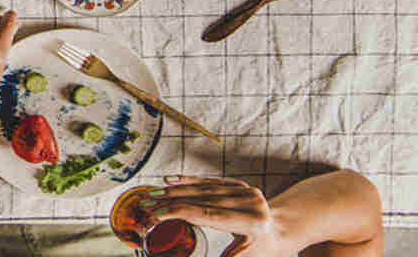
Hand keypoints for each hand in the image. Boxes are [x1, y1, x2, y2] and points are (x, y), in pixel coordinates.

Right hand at [149, 176, 289, 256]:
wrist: (283, 231)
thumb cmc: (264, 251)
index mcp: (253, 222)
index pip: (209, 215)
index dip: (181, 212)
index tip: (157, 213)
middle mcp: (250, 202)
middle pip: (202, 199)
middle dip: (171, 200)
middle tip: (146, 203)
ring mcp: (245, 190)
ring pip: (203, 188)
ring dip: (175, 190)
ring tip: (152, 193)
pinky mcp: (239, 184)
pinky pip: (209, 182)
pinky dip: (189, 181)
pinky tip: (171, 180)